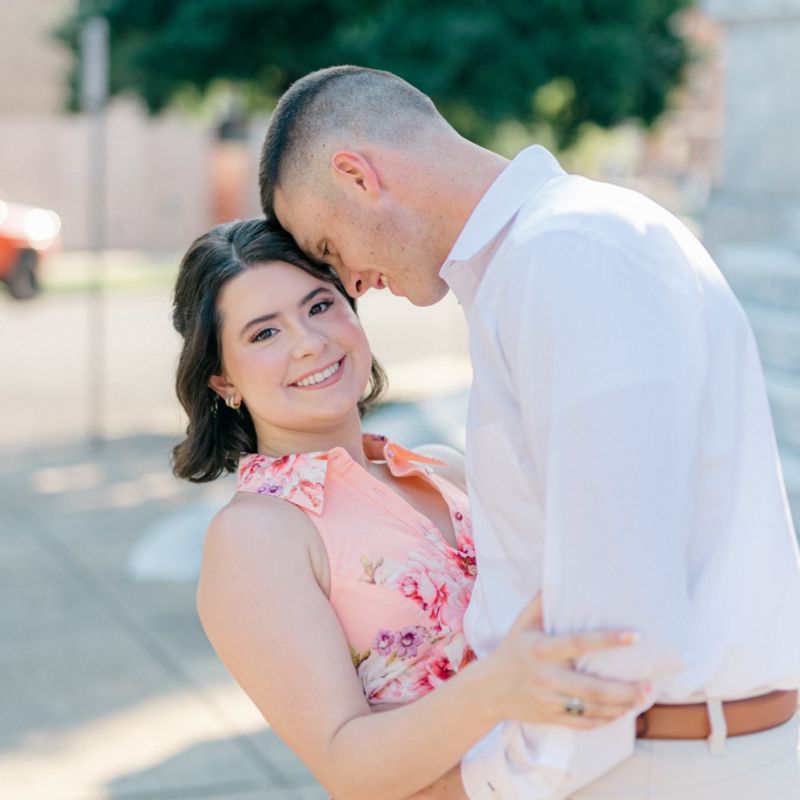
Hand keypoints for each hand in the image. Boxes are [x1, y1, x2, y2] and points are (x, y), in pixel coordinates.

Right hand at [483, 593, 645, 728]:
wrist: (490, 689)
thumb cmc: (513, 648)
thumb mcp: (522, 622)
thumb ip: (541, 601)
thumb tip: (558, 576)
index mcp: (542, 649)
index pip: (579, 643)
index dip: (608, 640)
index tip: (634, 636)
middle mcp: (547, 677)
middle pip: (593, 689)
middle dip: (625, 690)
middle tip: (650, 685)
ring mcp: (550, 701)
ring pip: (593, 710)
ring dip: (622, 707)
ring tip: (643, 698)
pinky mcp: (552, 718)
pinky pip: (585, 724)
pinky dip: (606, 720)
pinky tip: (622, 712)